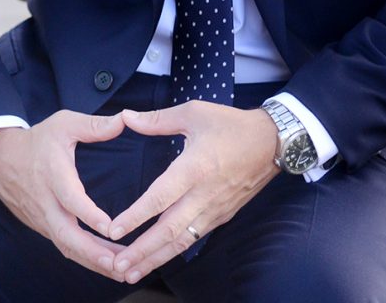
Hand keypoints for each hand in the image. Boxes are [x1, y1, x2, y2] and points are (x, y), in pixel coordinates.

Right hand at [0, 110, 126, 279]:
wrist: (0, 159)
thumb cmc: (38, 140)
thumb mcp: (64, 123)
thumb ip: (94, 125)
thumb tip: (124, 120)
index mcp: (53, 174)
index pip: (70, 199)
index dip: (89, 214)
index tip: (110, 228)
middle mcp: (46, 202)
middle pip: (67, 235)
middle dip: (93, 253)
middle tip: (119, 263)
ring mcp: (43, 219)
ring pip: (67, 247)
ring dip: (93, 261)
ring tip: (122, 270)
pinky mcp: (43, 227)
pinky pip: (64, 246)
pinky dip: (85, 258)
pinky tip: (107, 265)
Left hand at [108, 102, 278, 284]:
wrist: (272, 142)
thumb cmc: (231, 124)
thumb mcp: (194, 112)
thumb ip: (157, 119)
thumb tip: (126, 117)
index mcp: (194, 168)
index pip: (160, 198)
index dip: (135, 216)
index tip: (114, 230)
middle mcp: (203, 194)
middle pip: (169, 230)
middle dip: (141, 251)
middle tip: (117, 266)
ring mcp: (214, 209)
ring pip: (181, 241)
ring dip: (155, 258)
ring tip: (132, 272)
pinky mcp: (221, 216)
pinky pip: (194, 238)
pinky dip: (174, 251)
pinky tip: (159, 258)